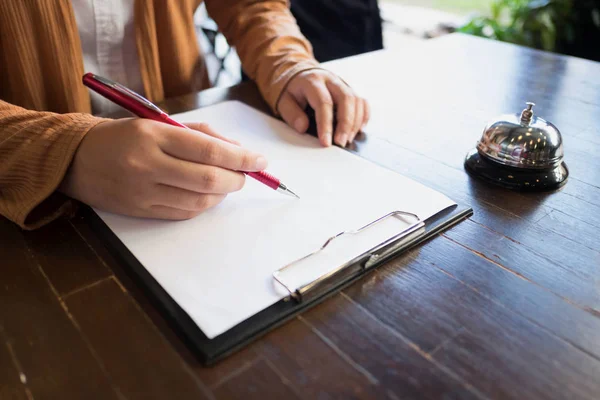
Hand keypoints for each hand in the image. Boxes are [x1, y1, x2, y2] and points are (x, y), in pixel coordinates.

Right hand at [60, 119, 267, 219]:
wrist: (75, 159)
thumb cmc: (123, 136)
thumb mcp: (157, 122)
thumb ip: (199, 134)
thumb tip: (238, 149)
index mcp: (153, 135)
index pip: (209, 149)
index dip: (241, 158)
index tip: (260, 161)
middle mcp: (147, 164)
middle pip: (208, 179)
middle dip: (237, 179)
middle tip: (246, 174)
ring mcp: (143, 191)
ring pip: (199, 200)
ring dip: (223, 194)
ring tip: (227, 183)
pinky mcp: (140, 211)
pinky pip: (184, 213)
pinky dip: (204, 205)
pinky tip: (207, 195)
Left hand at [277, 69, 369, 147]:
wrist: (299, 75)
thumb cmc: (292, 91)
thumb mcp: (284, 101)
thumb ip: (291, 114)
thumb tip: (302, 127)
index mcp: (313, 81)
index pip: (324, 103)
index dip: (326, 124)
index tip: (326, 142)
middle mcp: (331, 80)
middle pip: (346, 99)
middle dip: (346, 124)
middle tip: (341, 142)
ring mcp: (342, 84)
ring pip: (356, 100)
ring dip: (355, 122)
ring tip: (348, 140)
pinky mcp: (349, 90)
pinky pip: (362, 102)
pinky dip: (364, 116)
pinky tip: (359, 130)